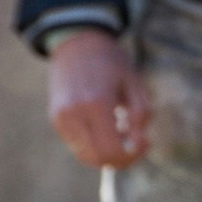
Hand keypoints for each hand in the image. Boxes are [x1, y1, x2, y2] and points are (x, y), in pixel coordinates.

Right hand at [47, 29, 150, 169]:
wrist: (77, 43)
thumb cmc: (111, 60)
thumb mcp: (134, 82)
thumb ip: (140, 114)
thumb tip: (138, 143)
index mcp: (97, 103)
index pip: (112, 150)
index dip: (131, 156)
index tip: (145, 144)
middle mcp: (74, 114)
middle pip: (98, 158)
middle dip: (120, 158)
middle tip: (136, 146)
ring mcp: (61, 118)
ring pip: (85, 155)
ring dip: (106, 153)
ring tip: (121, 135)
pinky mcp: (55, 119)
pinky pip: (76, 144)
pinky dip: (93, 144)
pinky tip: (105, 129)